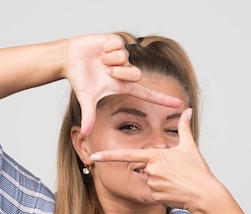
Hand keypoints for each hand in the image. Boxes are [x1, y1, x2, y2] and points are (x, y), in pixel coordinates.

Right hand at [65, 34, 183, 135]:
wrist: (70, 58)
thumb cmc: (80, 79)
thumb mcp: (87, 98)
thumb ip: (89, 116)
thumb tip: (85, 134)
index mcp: (124, 85)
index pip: (148, 94)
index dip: (164, 100)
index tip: (180, 104)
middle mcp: (126, 71)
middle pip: (135, 73)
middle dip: (119, 73)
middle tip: (106, 72)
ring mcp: (123, 57)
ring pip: (125, 58)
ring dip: (110, 60)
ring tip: (100, 61)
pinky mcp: (117, 42)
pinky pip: (118, 44)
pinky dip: (106, 48)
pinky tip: (100, 50)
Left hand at [90, 109, 216, 210]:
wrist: (204, 194)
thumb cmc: (198, 171)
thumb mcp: (190, 147)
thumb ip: (184, 128)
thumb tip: (187, 110)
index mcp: (156, 155)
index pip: (127, 155)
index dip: (109, 156)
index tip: (94, 157)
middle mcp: (151, 169)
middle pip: (146, 168)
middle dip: (158, 171)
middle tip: (176, 173)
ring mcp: (152, 183)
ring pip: (150, 181)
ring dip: (162, 182)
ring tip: (177, 182)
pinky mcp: (155, 195)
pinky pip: (154, 192)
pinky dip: (163, 192)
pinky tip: (176, 192)